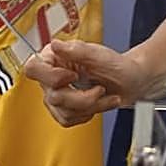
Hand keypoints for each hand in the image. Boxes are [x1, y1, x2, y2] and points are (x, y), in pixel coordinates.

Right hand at [23, 39, 148, 127]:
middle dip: (83, 97)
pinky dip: (88, 114)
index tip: (72, 77)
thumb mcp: (100, 55)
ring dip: (91, 106)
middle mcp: (53, 76)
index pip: (33, 68)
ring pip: (62, 111)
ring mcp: (57, 95)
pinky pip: (67, 120)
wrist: (131, 82)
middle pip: (53, 96)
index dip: (51, 77)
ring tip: (105, 95)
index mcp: (57, 57)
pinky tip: (99, 103)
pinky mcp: (64, 110)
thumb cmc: (118, 66)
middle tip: (100, 89)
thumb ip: (77, 50)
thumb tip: (56, 45)